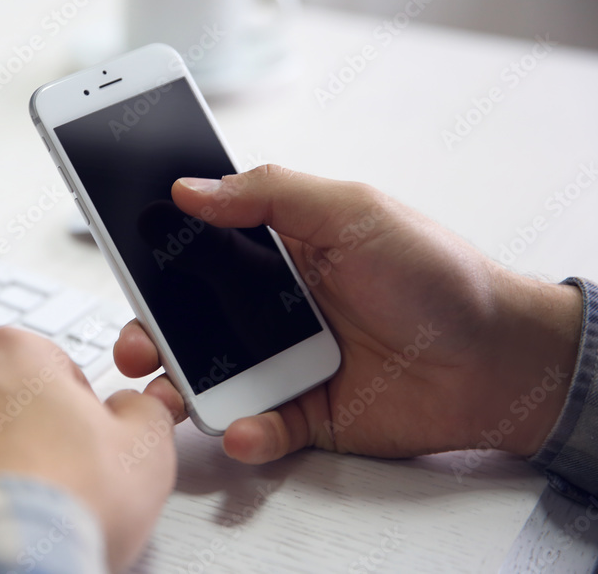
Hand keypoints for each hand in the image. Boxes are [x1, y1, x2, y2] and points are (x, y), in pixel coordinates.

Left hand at [0, 327, 175, 571]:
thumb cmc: (59, 504)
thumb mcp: (144, 451)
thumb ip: (144, 412)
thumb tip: (136, 407)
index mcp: (15, 355)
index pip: (55, 369)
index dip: (76, 415)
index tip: (82, 452)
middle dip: (18, 433)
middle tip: (46, 485)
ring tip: (4, 512)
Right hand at [114, 165, 581, 463]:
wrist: (498, 356)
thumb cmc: (432, 272)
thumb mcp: (350, 211)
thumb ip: (268, 194)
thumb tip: (188, 187)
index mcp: (277, 253)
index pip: (198, 252)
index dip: (156, 256)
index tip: (121, 258)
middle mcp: (272, 308)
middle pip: (190, 321)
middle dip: (151, 332)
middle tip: (132, 343)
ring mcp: (285, 362)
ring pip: (212, 378)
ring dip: (179, 388)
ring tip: (163, 394)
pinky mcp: (306, 413)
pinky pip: (260, 426)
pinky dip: (246, 432)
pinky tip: (245, 427)